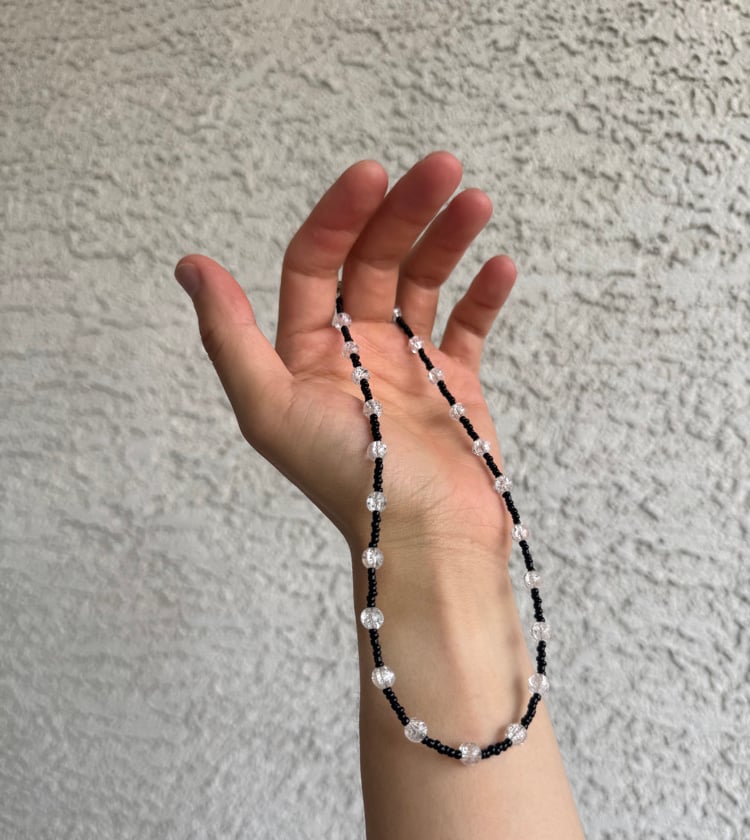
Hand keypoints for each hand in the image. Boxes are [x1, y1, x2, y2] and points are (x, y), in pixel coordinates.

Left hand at [175, 152, 516, 558]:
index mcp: (306, 353)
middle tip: (444, 169)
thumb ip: (230, 336)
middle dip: (405, 212)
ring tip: (475, 201)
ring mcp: (406, 367)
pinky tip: (500, 266)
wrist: (429, 542)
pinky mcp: (453, 386)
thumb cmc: (351, 481)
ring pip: (423, 284)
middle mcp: (353, 353)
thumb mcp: (273, 408)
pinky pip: (468, 328)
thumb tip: (190, 265)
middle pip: (374, 262)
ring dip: (447, 239)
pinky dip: (483, 296)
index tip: (374, 175)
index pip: (314, 263)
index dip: (339, 216)